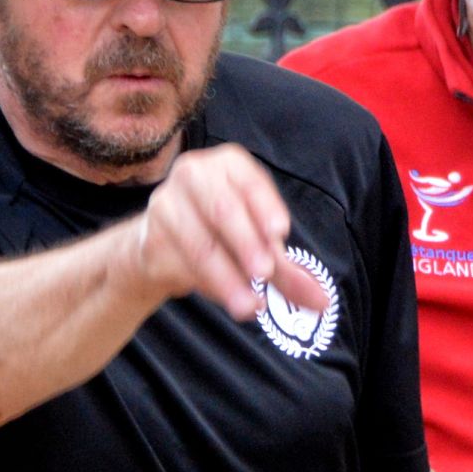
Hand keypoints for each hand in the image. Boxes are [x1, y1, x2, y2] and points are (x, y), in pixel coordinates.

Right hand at [130, 143, 330, 319]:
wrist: (161, 244)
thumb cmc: (222, 234)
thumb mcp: (259, 246)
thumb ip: (289, 272)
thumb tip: (322, 302)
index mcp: (229, 165)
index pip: (250, 182)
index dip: (266, 207)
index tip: (280, 234)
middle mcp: (195, 174)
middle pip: (223, 209)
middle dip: (247, 243)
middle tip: (266, 272)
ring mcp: (167, 201)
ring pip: (202, 243)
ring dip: (228, 278)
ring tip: (250, 306)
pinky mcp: (150, 234)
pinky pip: (182, 261)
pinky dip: (208, 284)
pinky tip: (228, 299)